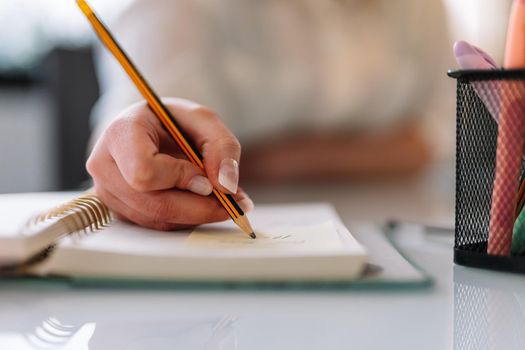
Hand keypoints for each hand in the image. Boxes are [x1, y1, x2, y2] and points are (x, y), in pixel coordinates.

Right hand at [87, 98, 252, 229]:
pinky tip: (199, 203)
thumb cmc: (173, 121)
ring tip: (220, 199)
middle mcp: (104, 164)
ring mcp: (107, 191)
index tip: (206, 179)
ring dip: (195, 215)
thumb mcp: (204, 120)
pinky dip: (184, 218)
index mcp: (120, 133)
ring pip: (156, 219)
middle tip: (231, 202)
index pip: (144, 171)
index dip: (179, 179)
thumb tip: (227, 186)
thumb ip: (222, 147)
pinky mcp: (118, 209)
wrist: (151, 128)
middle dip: (198, 207)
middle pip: (153, 203)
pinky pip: (155, 224)